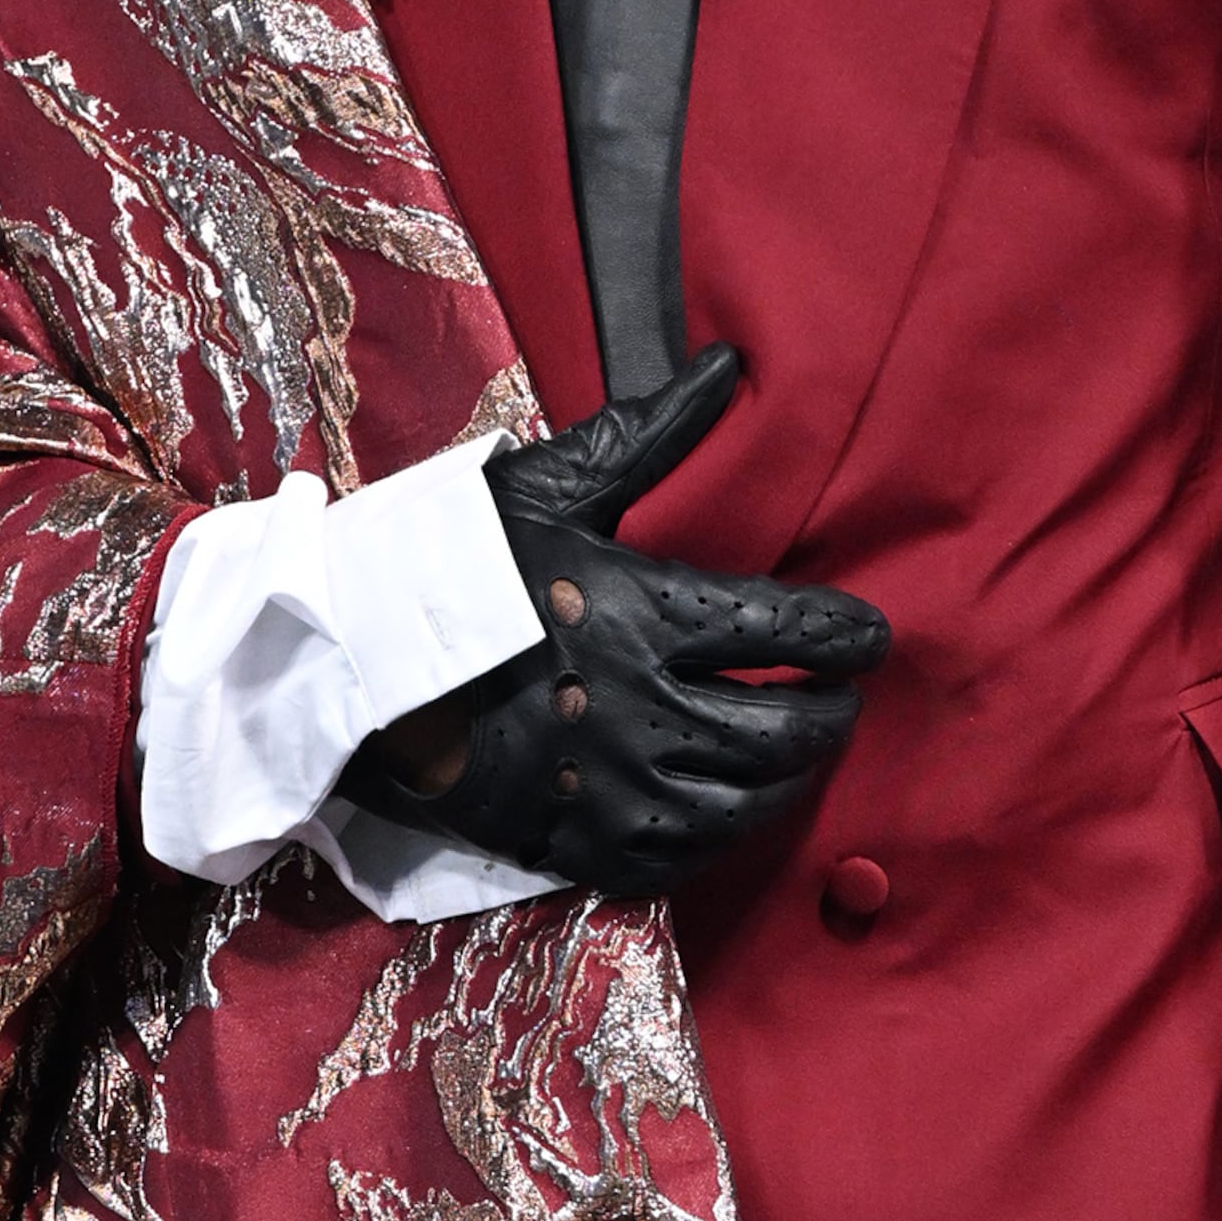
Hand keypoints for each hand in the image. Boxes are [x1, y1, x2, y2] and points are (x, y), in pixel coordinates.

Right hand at [342, 346, 887, 905]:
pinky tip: (728, 805)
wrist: (352, 673)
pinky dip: (723, 833)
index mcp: (649, 615)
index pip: (792, 632)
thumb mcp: (546, 486)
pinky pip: (685, 857)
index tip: (869, 637)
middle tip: (840, 697)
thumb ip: (649, 432)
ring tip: (794, 750)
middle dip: (833, 713)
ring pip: (748, 802)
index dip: (848, 637)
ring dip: (789, 776)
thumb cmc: (449, 568)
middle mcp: (648, 710)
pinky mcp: (582, 842)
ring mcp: (617, 788)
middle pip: (787, 729)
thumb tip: (728, 363)